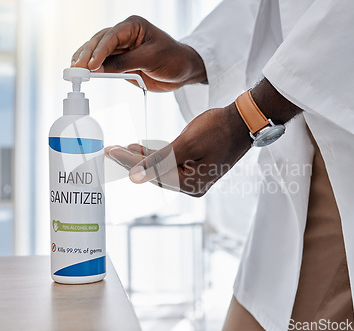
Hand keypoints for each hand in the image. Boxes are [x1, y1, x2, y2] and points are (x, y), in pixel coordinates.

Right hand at [71, 15, 206, 91]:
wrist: (183, 70)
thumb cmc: (173, 59)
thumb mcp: (152, 59)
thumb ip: (126, 63)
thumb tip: (100, 68)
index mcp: (133, 26)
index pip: (112, 37)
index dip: (100, 51)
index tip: (92, 65)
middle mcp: (124, 34)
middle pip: (100, 42)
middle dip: (87, 55)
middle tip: (77, 69)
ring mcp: (121, 48)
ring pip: (97, 51)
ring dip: (85, 60)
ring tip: (74, 70)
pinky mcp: (120, 61)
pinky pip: (103, 62)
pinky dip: (92, 67)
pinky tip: (81, 70)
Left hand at [106, 103, 251, 196]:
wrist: (243, 121)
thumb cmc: (219, 129)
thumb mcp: (187, 143)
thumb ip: (161, 160)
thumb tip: (136, 175)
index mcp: (190, 184)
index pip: (151, 173)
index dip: (128, 162)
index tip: (110, 152)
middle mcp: (191, 186)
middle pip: (154, 174)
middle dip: (131, 162)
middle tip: (110, 151)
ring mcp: (194, 179)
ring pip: (160, 169)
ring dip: (141, 159)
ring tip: (121, 148)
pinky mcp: (194, 169)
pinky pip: (170, 164)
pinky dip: (155, 156)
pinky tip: (140, 149)